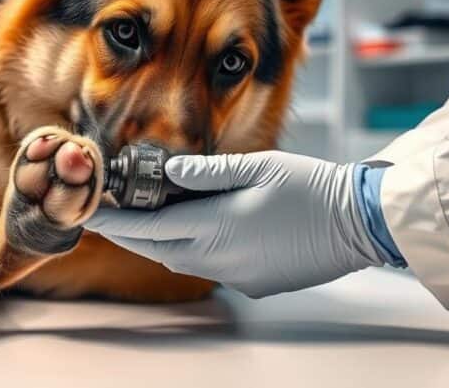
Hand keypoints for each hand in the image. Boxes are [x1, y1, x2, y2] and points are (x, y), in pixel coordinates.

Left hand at [84, 151, 383, 297]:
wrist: (358, 223)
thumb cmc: (311, 187)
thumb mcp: (257, 166)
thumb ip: (207, 171)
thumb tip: (171, 170)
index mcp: (215, 226)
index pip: (148, 228)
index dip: (115, 222)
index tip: (91, 214)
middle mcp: (220, 258)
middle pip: (159, 248)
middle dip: (132, 233)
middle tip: (112, 214)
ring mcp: (238, 275)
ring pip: (183, 261)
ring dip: (162, 242)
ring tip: (151, 218)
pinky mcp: (255, 282)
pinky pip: (210, 268)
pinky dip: (194, 249)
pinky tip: (201, 228)